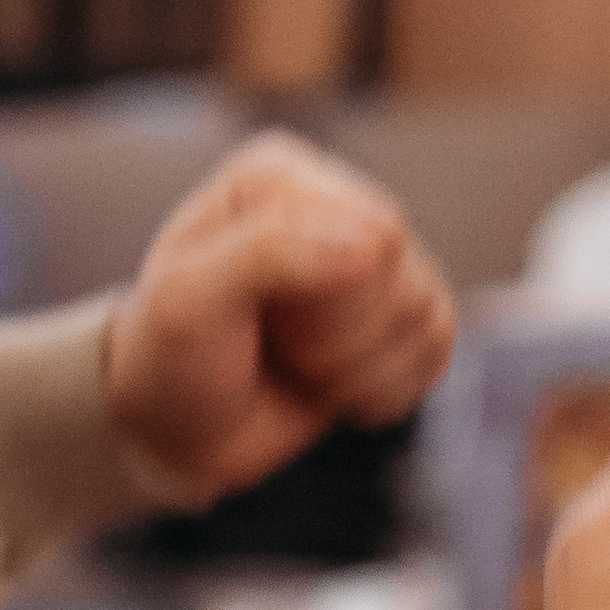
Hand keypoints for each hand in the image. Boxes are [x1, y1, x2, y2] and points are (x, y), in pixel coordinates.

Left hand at [103, 132, 456, 503]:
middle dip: (339, 337)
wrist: (178, 433)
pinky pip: (439, 351)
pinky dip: (384, 391)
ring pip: (424, 314)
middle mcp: (333, 203)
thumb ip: (268, 254)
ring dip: (356, 370)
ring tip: (298, 366)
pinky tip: (332, 386)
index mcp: (278, 176)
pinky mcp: (402, 314)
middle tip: (278, 346)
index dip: (326, 297)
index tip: (259, 319)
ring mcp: (375, 260)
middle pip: (399, 271)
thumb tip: (372, 244)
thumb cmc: (170, 357)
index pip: (369, 227)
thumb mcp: (187, 301)